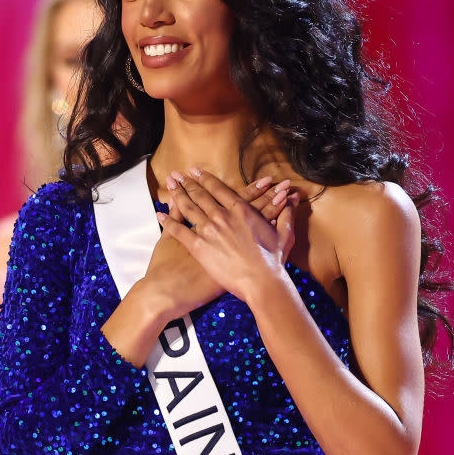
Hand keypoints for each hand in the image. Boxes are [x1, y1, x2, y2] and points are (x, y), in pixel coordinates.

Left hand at [156, 167, 298, 304]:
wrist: (261, 282)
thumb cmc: (274, 261)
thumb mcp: (284, 234)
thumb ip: (287, 214)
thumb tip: (293, 199)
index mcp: (241, 210)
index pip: (218, 189)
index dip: (204, 178)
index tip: (194, 172)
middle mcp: (222, 215)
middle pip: (200, 195)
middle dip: (186, 183)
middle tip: (175, 174)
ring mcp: (209, 231)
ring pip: (188, 207)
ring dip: (176, 194)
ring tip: (168, 186)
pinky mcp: (199, 247)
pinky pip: (179, 231)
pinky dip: (168, 221)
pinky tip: (159, 214)